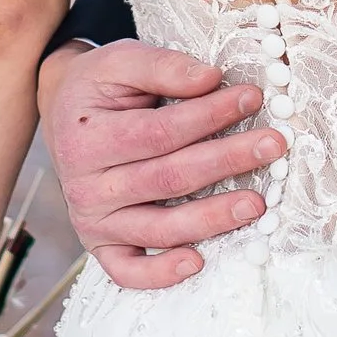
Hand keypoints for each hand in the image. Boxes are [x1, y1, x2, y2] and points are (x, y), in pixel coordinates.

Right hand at [39, 38, 285, 289]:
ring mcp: (93, 221)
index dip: (208, 116)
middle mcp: (87, 186)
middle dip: (226, 161)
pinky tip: (198, 262)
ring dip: (211, 219)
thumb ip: (163, 67)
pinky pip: (129, 271)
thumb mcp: (120, 62)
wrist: (64, 117)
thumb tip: (210, 78)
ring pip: (158, 228)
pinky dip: (161, 274)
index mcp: (87, 138)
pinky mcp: (102, 246)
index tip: (250, 98)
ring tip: (256, 204)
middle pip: (167, 179)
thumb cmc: (100, 88)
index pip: (159, 131)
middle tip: (272, 145)